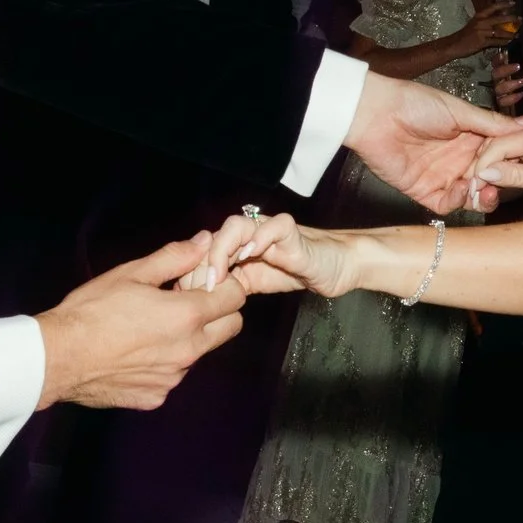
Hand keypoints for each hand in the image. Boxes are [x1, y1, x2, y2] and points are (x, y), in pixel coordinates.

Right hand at [35, 235, 246, 409]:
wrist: (57, 358)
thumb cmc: (92, 310)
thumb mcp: (131, 273)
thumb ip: (174, 257)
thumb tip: (203, 242)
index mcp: (187, 316)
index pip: (235, 298)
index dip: (223, 286)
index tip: (202, 282)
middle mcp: (189, 350)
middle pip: (230, 328)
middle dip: (217, 313)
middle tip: (184, 303)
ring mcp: (174, 378)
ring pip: (200, 353)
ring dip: (188, 339)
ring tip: (149, 329)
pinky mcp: (156, 397)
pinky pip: (172, 376)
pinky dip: (162, 364)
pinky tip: (133, 353)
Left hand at [193, 210, 355, 299]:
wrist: (337, 266)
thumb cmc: (297, 271)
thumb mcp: (255, 283)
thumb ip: (230, 284)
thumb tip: (199, 296)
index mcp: (238, 244)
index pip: (204, 249)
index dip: (191, 269)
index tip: (185, 295)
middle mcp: (249, 232)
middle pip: (214, 236)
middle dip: (200, 264)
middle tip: (198, 290)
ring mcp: (269, 229)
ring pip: (236, 225)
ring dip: (222, 250)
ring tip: (219, 276)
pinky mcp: (292, 231)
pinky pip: (273, 226)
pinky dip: (259, 237)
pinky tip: (250, 254)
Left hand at [346, 72, 522, 215]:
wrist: (376, 114)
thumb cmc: (416, 104)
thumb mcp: (460, 111)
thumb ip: (492, 124)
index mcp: (469, 138)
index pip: (497, 156)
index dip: (509, 162)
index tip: (521, 164)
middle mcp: (458, 159)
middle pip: (486, 180)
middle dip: (497, 183)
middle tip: (504, 182)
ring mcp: (441, 176)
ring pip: (469, 196)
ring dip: (480, 196)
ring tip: (485, 189)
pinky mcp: (423, 190)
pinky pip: (446, 205)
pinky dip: (456, 202)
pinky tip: (460, 189)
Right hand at [457, 2, 520, 55]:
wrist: (454, 44)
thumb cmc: (465, 34)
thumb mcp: (475, 24)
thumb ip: (486, 21)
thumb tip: (500, 19)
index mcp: (479, 15)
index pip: (493, 7)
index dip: (504, 4)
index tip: (514, 3)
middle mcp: (481, 22)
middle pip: (499, 19)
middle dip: (511, 19)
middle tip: (520, 19)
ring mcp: (482, 32)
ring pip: (500, 32)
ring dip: (510, 34)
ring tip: (517, 34)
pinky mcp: (482, 42)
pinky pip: (496, 41)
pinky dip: (504, 42)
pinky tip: (509, 42)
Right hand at [469, 123, 522, 214]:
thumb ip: (519, 175)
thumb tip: (487, 172)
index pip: (501, 143)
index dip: (483, 163)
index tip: (474, 184)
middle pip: (497, 146)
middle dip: (483, 167)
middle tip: (473, 190)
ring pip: (500, 154)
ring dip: (489, 171)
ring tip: (479, 190)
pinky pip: (509, 161)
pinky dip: (499, 173)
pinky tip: (491, 186)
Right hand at [491, 58, 522, 114]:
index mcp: (503, 71)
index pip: (495, 63)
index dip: (497, 59)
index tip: (503, 55)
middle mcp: (498, 81)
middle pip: (495, 74)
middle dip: (506, 69)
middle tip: (518, 67)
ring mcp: (499, 93)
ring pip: (498, 88)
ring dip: (511, 84)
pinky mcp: (502, 104)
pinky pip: (503, 102)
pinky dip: (512, 98)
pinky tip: (522, 94)